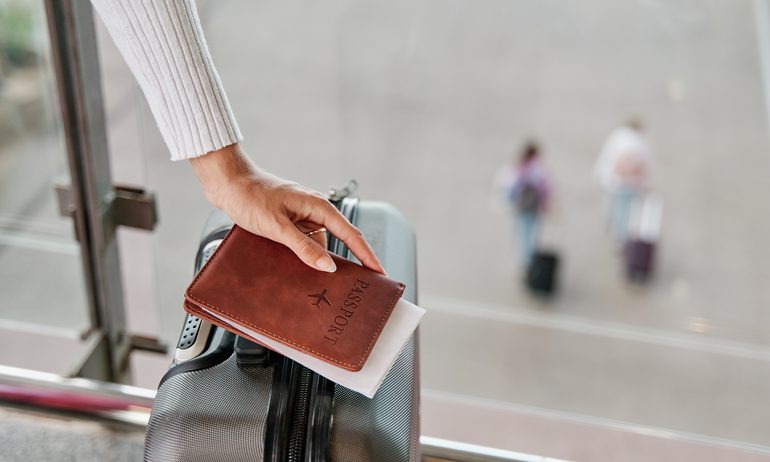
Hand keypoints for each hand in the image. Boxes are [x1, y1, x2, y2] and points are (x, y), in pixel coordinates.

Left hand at [190, 143, 383, 273]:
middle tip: (359, 284)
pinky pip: (303, 242)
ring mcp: (301, 216)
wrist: (227, 182)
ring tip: (324, 284)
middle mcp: (313, 210)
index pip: (351, 234)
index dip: (367, 254)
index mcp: (318, 206)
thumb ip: (304, 247)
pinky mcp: (288, 221)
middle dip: (350, 261)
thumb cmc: (250, 196)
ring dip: (320, 261)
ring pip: (319, 244)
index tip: (379, 271)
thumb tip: (328, 265)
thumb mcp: (277, 226)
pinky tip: (299, 270)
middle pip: (339, 240)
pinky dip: (304, 256)